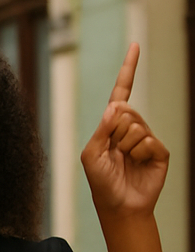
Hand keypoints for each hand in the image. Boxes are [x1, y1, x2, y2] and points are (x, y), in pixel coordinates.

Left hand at [82, 44, 169, 217]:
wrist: (120, 206)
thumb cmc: (101, 181)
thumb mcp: (91, 154)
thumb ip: (101, 130)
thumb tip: (117, 106)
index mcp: (112, 125)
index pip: (122, 92)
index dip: (129, 69)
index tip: (135, 46)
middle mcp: (131, 127)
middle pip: (126, 111)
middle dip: (115, 132)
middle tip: (115, 152)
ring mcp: (147, 138)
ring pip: (136, 127)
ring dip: (126, 146)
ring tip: (125, 161)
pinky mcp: (160, 150)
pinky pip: (148, 141)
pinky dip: (139, 154)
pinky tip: (138, 165)